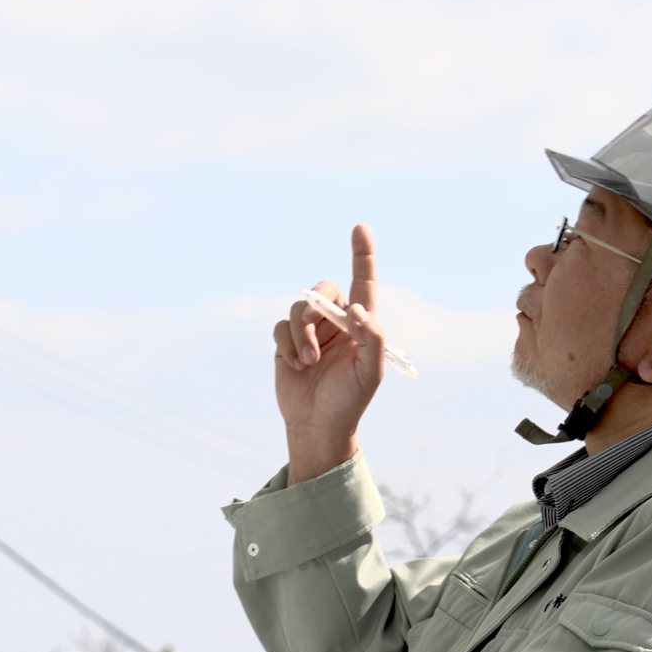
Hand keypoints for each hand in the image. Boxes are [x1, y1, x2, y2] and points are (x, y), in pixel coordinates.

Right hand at [274, 224, 386, 483]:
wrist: (317, 424)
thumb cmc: (349, 400)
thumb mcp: (370, 373)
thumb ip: (371, 338)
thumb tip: (357, 309)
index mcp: (361, 324)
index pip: (364, 281)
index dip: (362, 254)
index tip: (360, 227)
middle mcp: (336, 321)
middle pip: (322, 289)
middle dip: (315, 310)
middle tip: (315, 342)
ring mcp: (310, 330)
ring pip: (298, 308)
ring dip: (301, 334)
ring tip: (307, 362)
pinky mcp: (287, 341)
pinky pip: (280, 326)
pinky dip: (286, 345)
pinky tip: (294, 365)